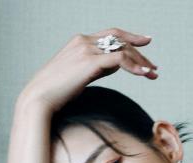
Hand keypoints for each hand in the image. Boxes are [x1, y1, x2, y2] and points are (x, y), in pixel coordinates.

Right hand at [19, 29, 157, 113]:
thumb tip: (112, 67)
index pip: (111, 34)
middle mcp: (84, 41)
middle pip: (120, 40)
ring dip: (141, 62)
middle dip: (140, 53)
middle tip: (154, 68)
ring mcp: (87, 49)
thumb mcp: (77, 76)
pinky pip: (120, 59)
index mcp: (79, 41)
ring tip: (153, 73)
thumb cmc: (55, 94)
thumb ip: (94, 68)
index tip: (145, 42)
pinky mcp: (90, 61)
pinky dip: (135, 66)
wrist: (38, 98)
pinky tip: (144, 74)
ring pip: (123, 49)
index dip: (130, 37)